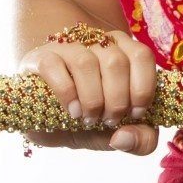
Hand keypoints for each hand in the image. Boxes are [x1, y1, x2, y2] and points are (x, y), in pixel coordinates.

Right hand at [17, 28, 159, 154]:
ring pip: (85, 63)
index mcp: (124, 51)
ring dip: (92, 98)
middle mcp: (97, 43)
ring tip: (89, 118)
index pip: (142, 56)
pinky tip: (72, 111)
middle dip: (116, 99)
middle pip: (116, 62)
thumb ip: (141, 140)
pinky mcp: (39, 57)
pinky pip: (52, 66)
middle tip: (108, 120)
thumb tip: (123, 138)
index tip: (135, 114)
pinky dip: (66, 93)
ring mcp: (67, 48)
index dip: (143, 87)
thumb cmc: (92, 118)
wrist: (48, 117)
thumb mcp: (121, 131)